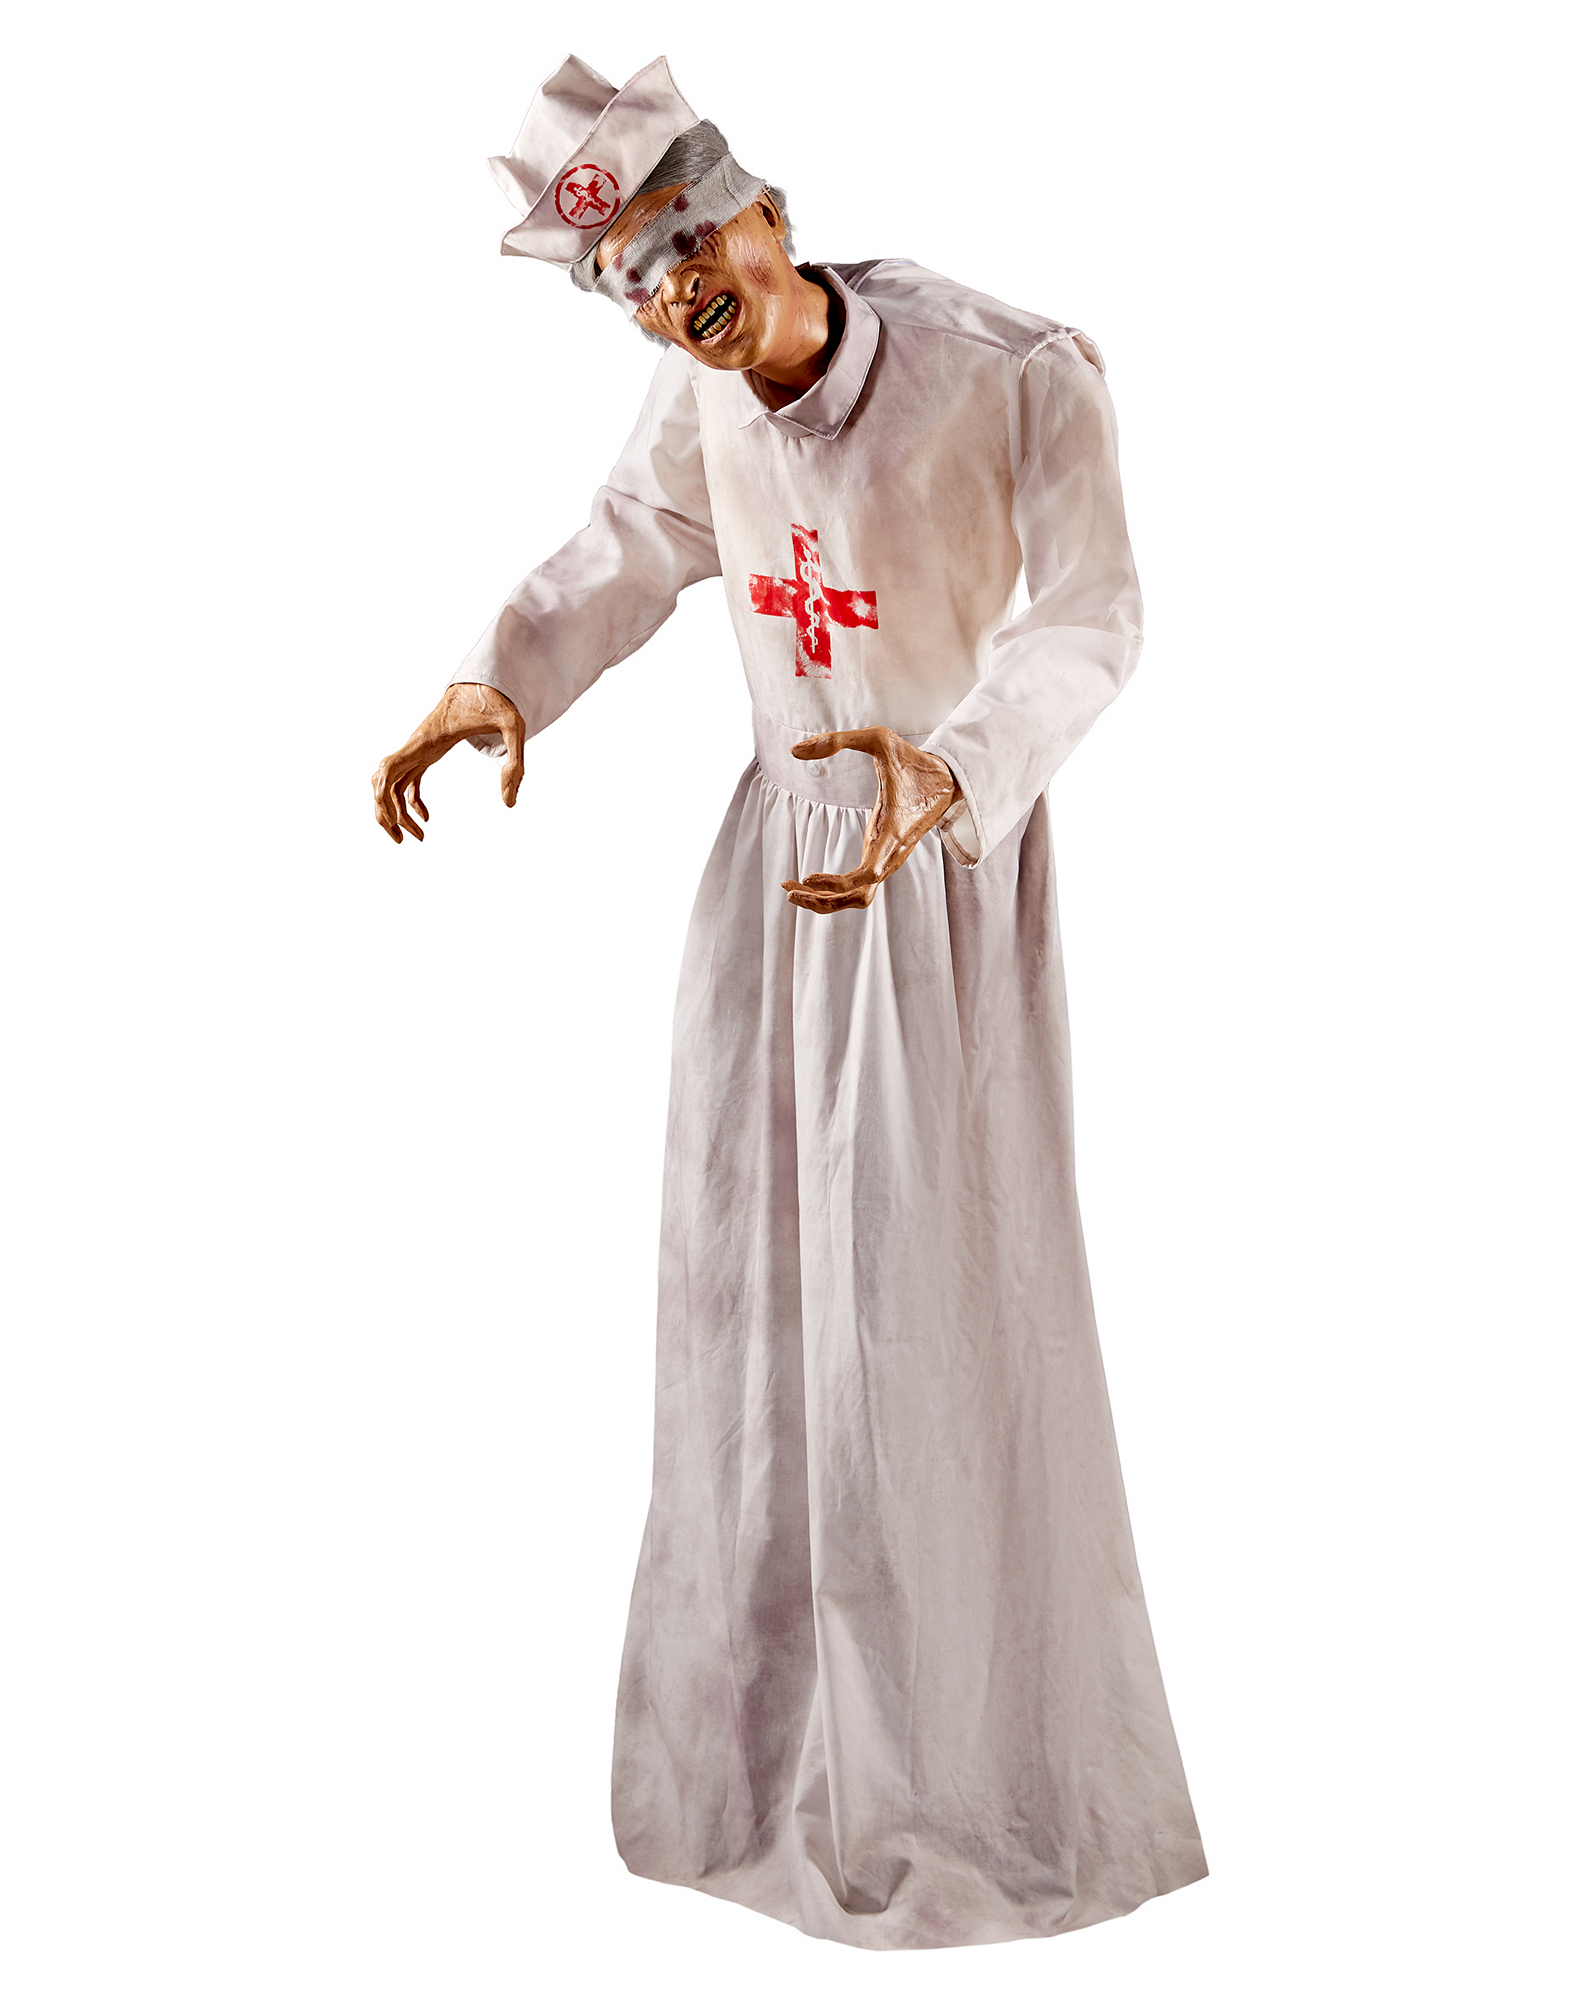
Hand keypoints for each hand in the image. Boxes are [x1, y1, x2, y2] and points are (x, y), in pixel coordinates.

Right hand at [371, 683, 524, 843]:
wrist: (485, 679)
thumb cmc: (497, 701)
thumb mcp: (513, 727)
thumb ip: (514, 764)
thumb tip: (509, 803)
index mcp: (426, 741)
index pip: (389, 769)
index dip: (383, 796)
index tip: (394, 821)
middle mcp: (416, 745)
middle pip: (382, 782)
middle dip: (385, 813)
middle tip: (402, 840)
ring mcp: (418, 749)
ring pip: (391, 784)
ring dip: (395, 811)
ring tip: (416, 837)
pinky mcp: (426, 752)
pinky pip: (408, 780)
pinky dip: (410, 800)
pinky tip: (426, 818)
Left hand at [780, 727, 961, 913]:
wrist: (946, 780)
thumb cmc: (913, 760)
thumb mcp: (878, 739)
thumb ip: (836, 740)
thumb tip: (794, 751)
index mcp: (893, 833)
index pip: (867, 876)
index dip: (836, 883)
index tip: (807, 877)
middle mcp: (891, 854)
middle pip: (858, 898)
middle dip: (821, 901)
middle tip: (787, 890)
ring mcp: (887, 859)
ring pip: (858, 897)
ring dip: (825, 900)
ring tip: (790, 889)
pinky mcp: (882, 857)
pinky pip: (859, 886)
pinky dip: (834, 889)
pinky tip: (809, 879)